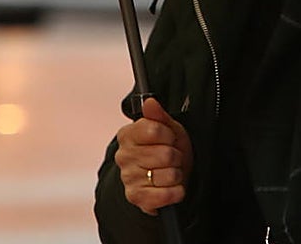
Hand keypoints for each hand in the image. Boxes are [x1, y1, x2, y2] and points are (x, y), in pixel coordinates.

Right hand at [113, 96, 193, 214]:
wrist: (166, 178)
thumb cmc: (167, 150)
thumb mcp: (168, 128)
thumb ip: (158, 114)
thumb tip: (150, 102)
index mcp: (127, 135)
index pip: (154, 129)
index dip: (169, 135)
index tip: (169, 138)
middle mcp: (123, 156)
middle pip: (165, 154)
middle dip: (176, 156)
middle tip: (171, 158)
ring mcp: (128, 179)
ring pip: (169, 175)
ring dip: (177, 175)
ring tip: (170, 172)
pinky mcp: (137, 198)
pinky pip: (166, 195)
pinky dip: (176, 192)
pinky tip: (171, 187)